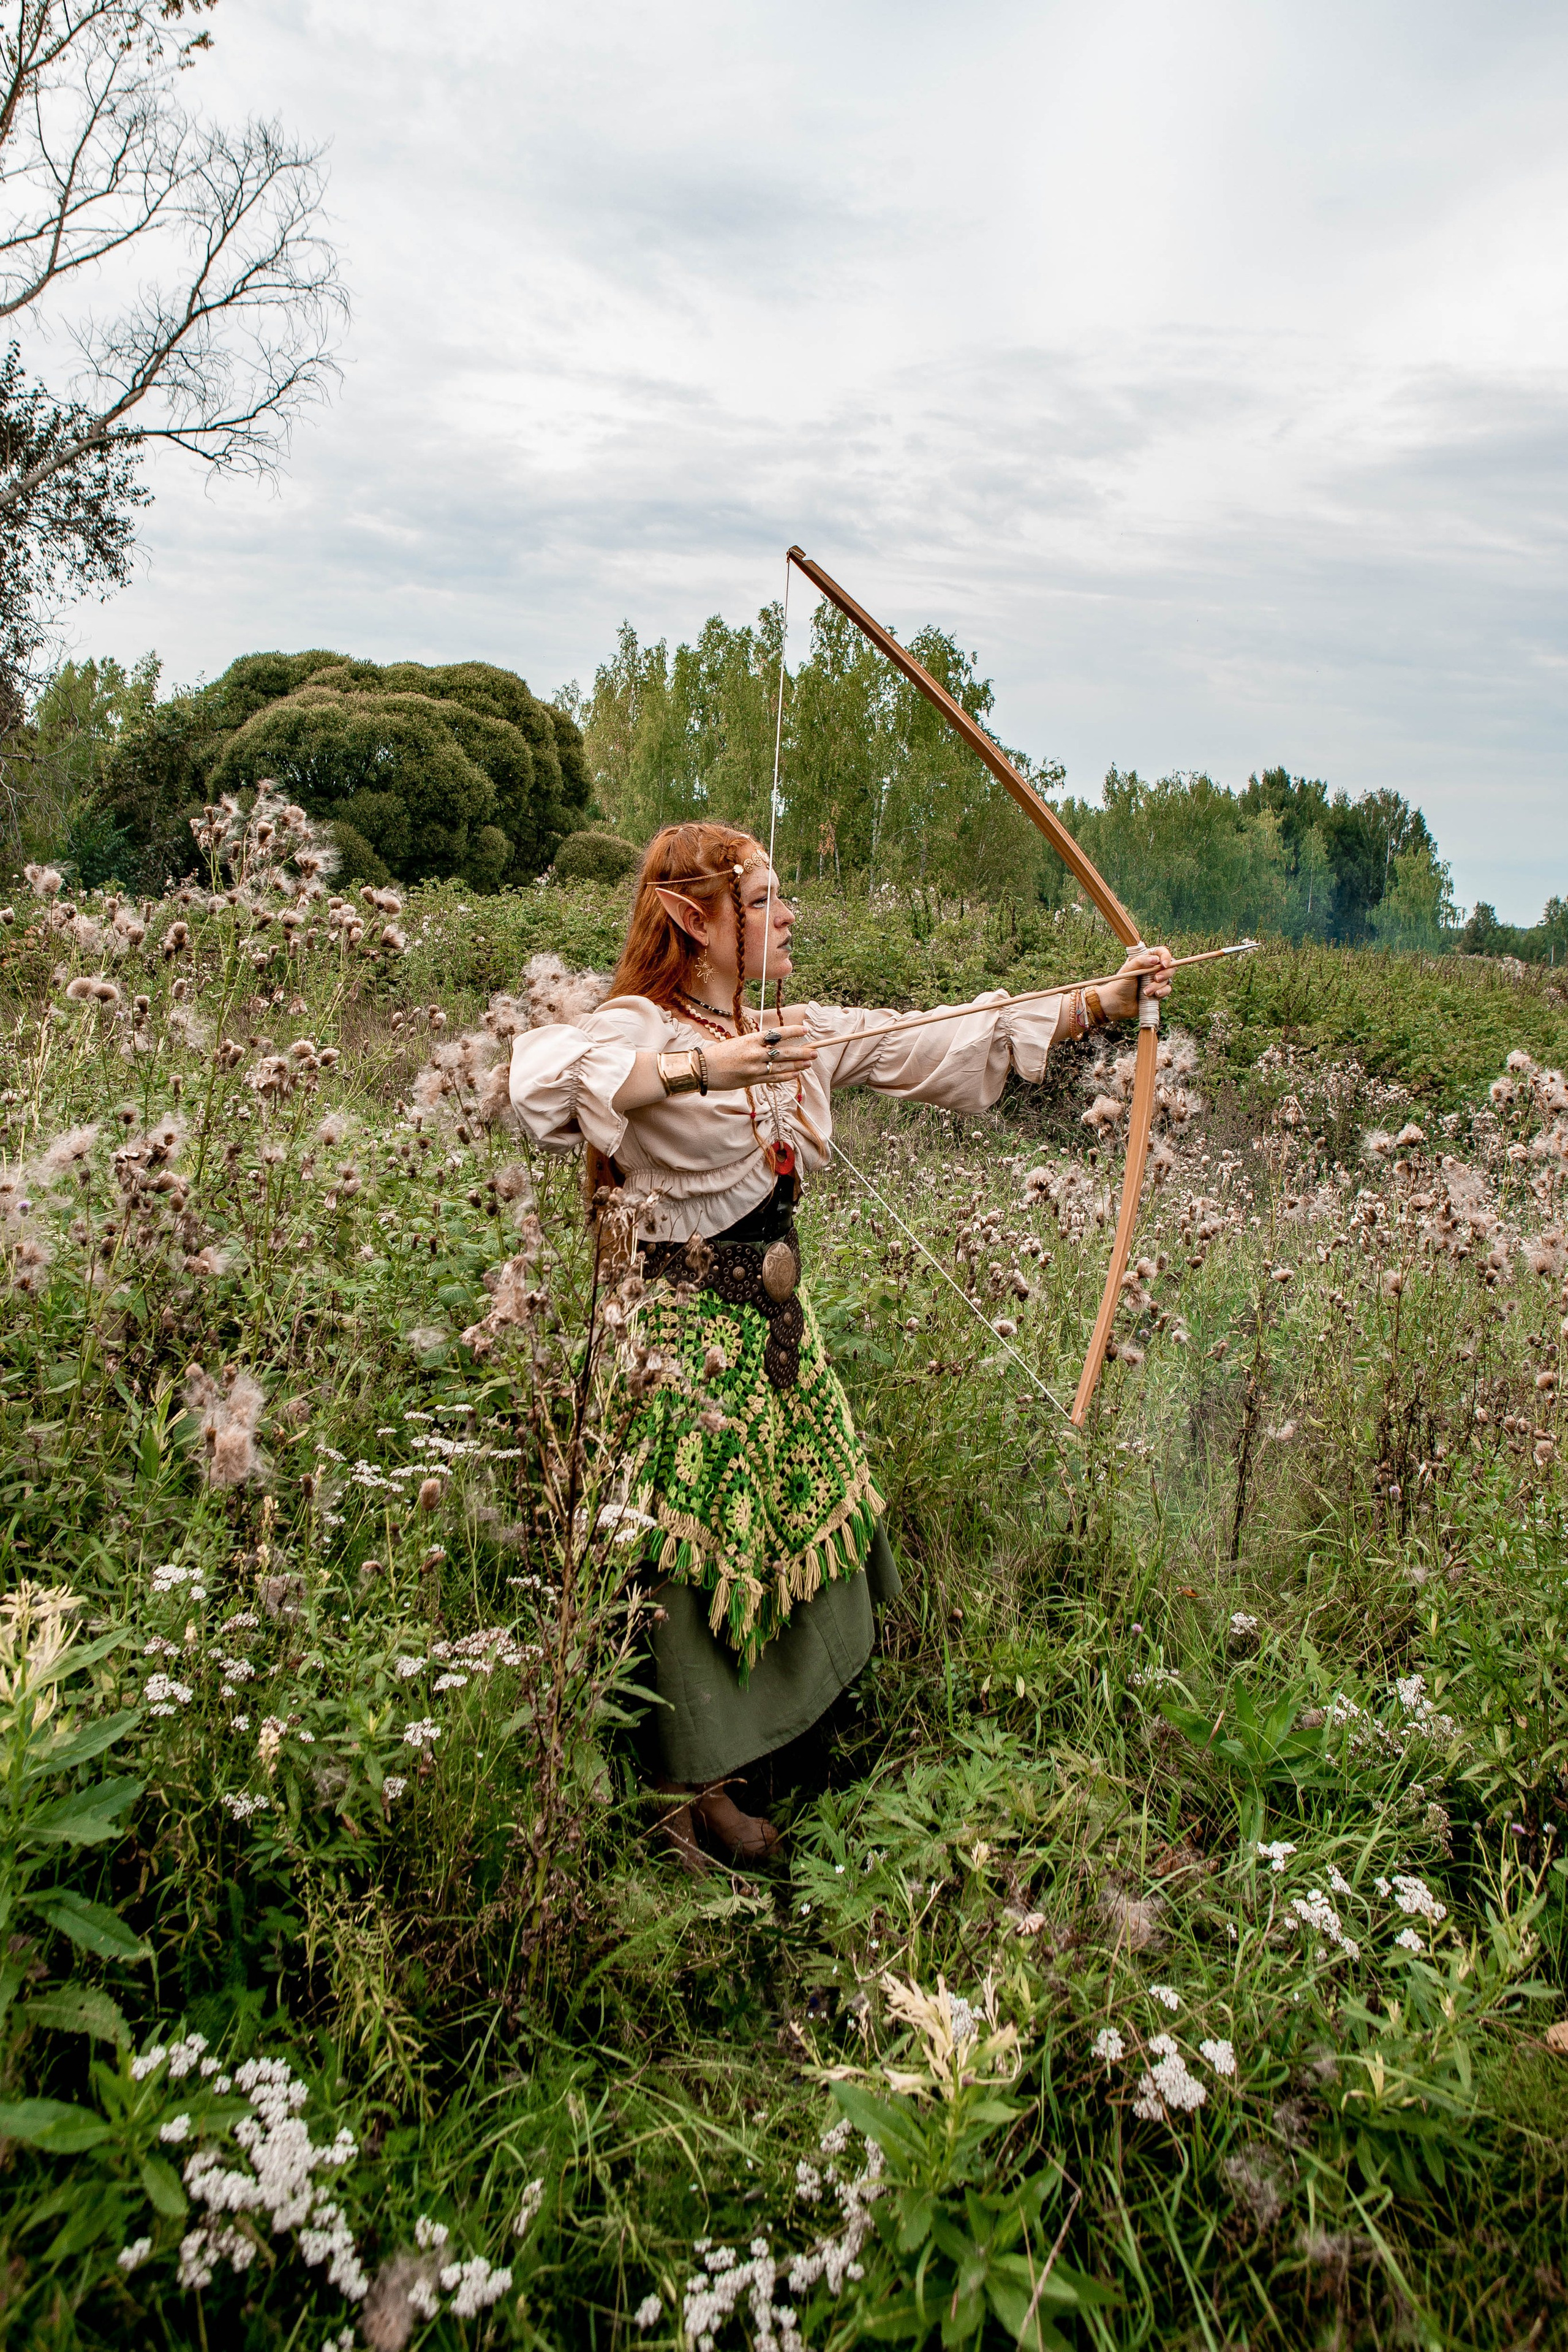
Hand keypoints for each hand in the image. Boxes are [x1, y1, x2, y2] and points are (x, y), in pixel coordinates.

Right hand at [700, 1025, 818, 1090]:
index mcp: (751, 1039)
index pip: (777, 1033)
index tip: (805, 1030)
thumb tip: (774, 1044)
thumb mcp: (738, 1042)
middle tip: (815, 1052)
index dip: (793, 1032)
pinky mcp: (752, 1080)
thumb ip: (756, 1043)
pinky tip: (796, 1074)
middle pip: (784, 1052)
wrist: (703, 1069)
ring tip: (809, 1063)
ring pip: (782, 1066)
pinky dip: (786, 1076)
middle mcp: (755, 1053)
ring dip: (798, 1065)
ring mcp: (754, 1068)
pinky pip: (774, 1078)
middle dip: (802, 1052)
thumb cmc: (719, 1054)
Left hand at [1103, 944, 1175, 1022]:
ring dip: (1157, 986)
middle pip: (1169, 966)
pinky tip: (1154, 995)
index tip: (1164, 964)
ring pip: (1168, 979)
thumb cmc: (1120, 984)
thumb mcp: (1128, 970)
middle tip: (1156, 979)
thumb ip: (1140, 961)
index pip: (1161, 952)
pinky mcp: (1158, 991)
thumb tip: (1156, 959)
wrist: (1117, 1003)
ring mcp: (1156, 980)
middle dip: (1165, 973)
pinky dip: (1162, 992)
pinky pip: (1167, 989)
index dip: (1166, 957)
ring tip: (1145, 992)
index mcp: (1145, 959)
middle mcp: (1152, 968)